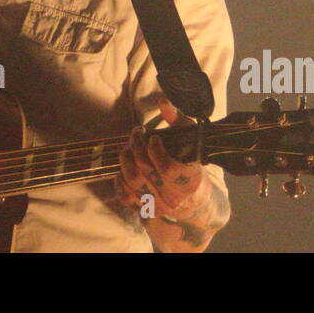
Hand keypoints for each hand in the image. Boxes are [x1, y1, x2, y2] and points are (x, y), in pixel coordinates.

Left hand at [115, 97, 207, 220]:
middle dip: (135, 146)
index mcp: (189, 181)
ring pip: (132, 182)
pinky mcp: (146, 211)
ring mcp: (158, 206)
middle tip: (135, 133)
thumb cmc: (191, 162)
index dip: (155, 149)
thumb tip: (162, 101)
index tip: (153, 137)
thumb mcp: (191, 140)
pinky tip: (124, 166)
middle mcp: (174, 197)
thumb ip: (178, 120)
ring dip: (125, 160)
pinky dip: (119, 180)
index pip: (166, 167)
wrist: (193, 198)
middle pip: (144, 171)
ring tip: (128, 147)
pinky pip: (124, 196)